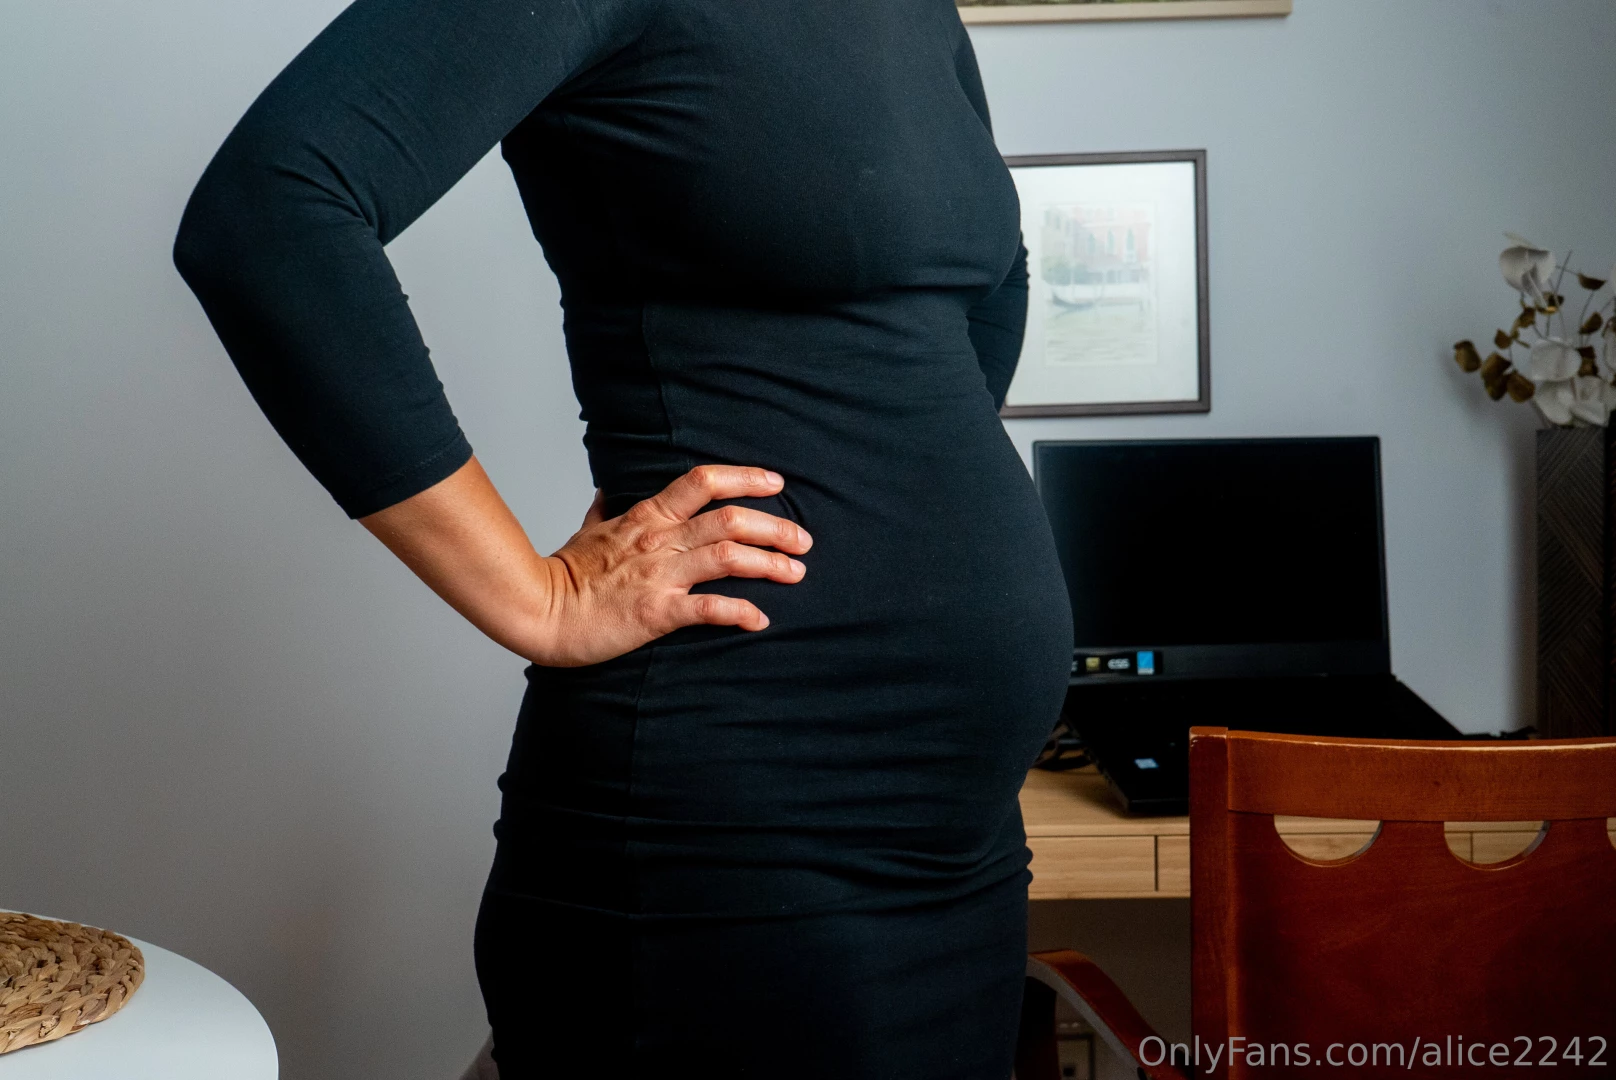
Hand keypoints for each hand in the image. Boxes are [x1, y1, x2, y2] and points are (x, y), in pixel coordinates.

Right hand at [532, 465, 811, 665]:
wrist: (539, 611)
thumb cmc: (563, 574)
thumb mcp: (587, 531)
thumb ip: (605, 511)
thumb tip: (607, 493)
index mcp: (647, 517)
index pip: (703, 482)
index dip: (746, 478)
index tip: (777, 484)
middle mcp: (660, 540)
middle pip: (731, 520)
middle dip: (776, 528)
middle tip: (804, 541)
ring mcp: (660, 576)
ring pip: (729, 557)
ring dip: (770, 564)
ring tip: (796, 573)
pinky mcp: (657, 613)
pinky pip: (709, 610)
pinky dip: (740, 613)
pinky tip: (760, 619)